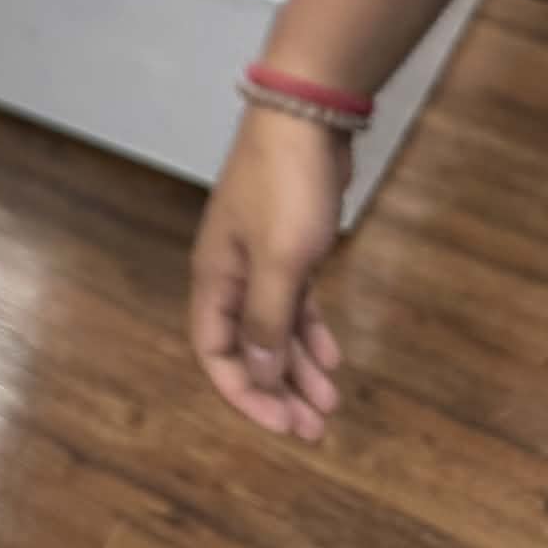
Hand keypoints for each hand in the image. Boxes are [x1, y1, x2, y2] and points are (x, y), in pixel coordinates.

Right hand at [189, 107, 348, 439]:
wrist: (306, 118)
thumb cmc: (287, 188)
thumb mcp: (280, 262)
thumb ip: (266, 321)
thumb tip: (255, 374)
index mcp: (215, 278)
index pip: (215, 352)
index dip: (243, 393)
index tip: (283, 424)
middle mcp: (231, 273)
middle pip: (247, 347)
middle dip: (277, 390)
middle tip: (315, 429)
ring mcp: (259, 258)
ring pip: (274, 328)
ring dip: (298, 367)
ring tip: (331, 404)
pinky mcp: (288, 245)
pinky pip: (294, 303)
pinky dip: (310, 332)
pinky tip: (332, 357)